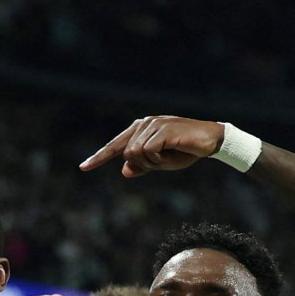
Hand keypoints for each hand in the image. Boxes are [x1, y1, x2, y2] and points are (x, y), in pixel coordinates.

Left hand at [79, 116, 223, 177]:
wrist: (211, 141)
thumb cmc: (185, 151)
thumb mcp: (160, 163)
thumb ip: (142, 166)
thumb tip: (124, 171)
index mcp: (140, 130)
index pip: (115, 146)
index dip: (99, 157)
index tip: (83, 167)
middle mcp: (144, 124)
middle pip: (127, 154)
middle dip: (144, 165)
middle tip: (164, 161)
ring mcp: (153, 124)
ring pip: (136, 154)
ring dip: (153, 162)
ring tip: (170, 154)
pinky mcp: (162, 129)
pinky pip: (149, 152)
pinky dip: (160, 159)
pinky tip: (173, 150)